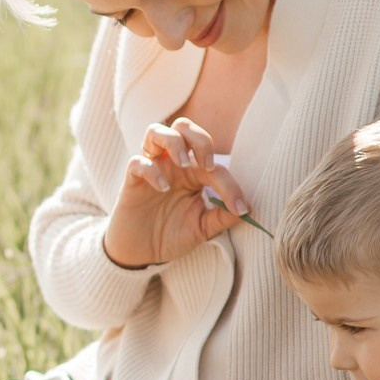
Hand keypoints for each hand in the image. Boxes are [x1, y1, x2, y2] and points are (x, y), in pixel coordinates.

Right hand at [101, 118, 253, 270]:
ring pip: (156, 131)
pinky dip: (152, 170)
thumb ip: (222, 217)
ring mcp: (151, 169)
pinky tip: (163, 188)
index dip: (230, 184)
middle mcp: (172, 164)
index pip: (214, 163)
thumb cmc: (171, 235)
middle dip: (200, 139)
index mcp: (192, 172)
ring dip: (174, 142)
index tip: (239, 208)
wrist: (142, 253)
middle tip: (206, 166)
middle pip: (184, 126)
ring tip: (183, 165)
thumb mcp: (202, 228)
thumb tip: (247, 209)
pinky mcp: (132, 180)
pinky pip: (137, 162)